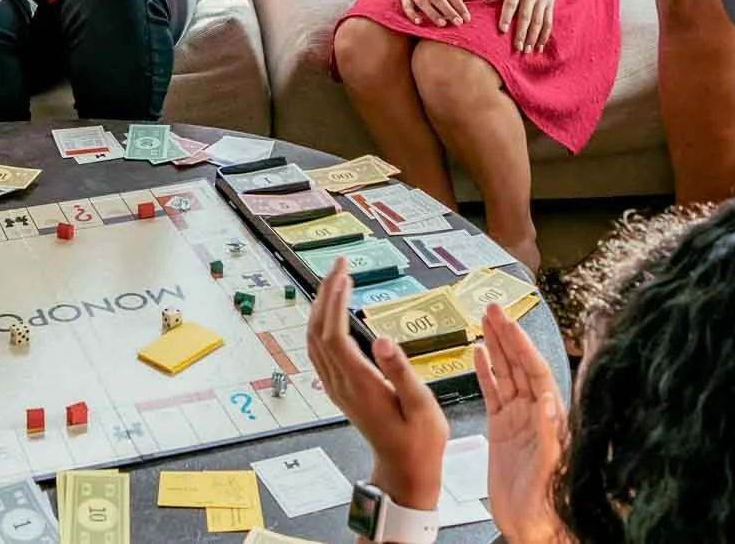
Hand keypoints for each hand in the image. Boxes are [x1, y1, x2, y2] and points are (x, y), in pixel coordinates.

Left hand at [307, 259, 448, 508]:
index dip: (336, 301)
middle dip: (326, 293)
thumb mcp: (420, 405)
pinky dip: (323, 324)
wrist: (405, 472)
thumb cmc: (419, 441)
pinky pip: (320, 351)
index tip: (346, 274)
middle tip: (340, 263)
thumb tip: (380, 339)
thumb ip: (400, 371)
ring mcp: (337, 388)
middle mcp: (341, 384)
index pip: (334, 334)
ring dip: (321, 306)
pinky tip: (334, 311)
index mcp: (359, 384)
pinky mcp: (341, 391)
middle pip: (318, 331)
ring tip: (336, 278)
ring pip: (314, 341)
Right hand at [391, 0, 467, 28]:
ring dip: (433, 14)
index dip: (459, 5)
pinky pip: (407, 6)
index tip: (467, 18)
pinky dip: (412, 15)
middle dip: (449, 11)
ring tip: (443, 24)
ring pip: (424, 2)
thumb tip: (461, 14)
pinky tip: (419, 22)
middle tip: (458, 23)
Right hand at [475, 302, 570, 543]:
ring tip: (484, 321)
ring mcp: (516, 419)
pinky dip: (485, 373)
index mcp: (550, 417)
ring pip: (504, 374)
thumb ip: (549, 434)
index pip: (536, 372)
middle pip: (519, 365)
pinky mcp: (500, 430)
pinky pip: (492, 394)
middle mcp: (534, 412)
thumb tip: (548, 399)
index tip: (509, 324)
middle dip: (506, 336)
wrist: (530, 526)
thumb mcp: (550, 469)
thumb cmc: (547, 503)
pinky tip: (478, 353)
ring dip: (495, 347)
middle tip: (492, 309)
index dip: (523, 347)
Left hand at [487, 0, 558, 54]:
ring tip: (527, 50)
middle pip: (526, 16)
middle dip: (521, 33)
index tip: (502, 30)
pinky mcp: (550, 4)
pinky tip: (540, 46)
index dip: (506, 17)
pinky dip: (544, 35)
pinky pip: (548, 22)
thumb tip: (485, 2)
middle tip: (517, 48)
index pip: (511, 3)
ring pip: (538, 21)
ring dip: (533, 37)